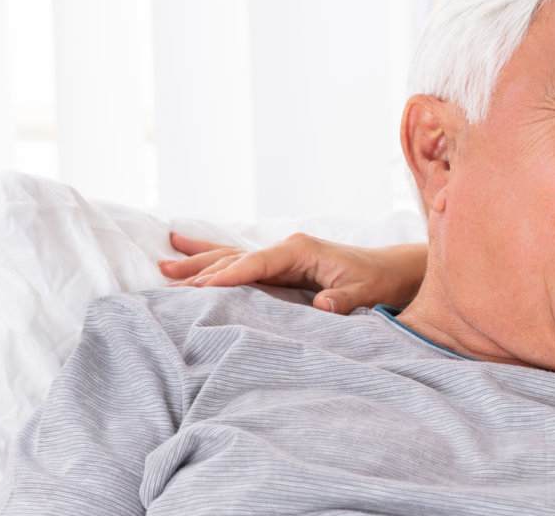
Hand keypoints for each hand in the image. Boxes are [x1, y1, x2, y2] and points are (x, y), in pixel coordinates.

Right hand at [158, 232, 426, 313]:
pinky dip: (213, 260)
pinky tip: (184, 248)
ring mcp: (279, 256)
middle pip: (233, 258)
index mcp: (300, 251)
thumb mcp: (365, 293)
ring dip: (197, 263)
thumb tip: (322, 306)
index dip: (228, 277)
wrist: (391, 271)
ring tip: (164, 267)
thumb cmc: (377, 282)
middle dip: (200, 271)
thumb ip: (343, 301)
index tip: (199, 289)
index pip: (255, 263)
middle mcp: (285, 249)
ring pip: (229, 258)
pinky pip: (239, 262)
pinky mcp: (278, 267)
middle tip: (167, 283)